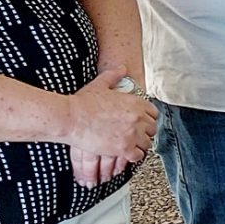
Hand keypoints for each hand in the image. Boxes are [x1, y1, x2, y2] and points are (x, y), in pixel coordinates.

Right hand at [62, 69, 156, 186]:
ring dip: (139, 144)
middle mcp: (137, 118)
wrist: (70, 118)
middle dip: (145, 132)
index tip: (141, 122)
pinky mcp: (124, 148)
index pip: (153, 113)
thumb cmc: (82, 102)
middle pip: (152, 129)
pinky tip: (127, 153)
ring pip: (146, 143)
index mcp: (135, 103)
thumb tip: (122, 68)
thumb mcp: (100, 85)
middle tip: (136, 135)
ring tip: (131, 145)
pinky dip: (133, 155)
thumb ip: (114, 75)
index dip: (147, 118)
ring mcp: (132, 134)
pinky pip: (138, 155)